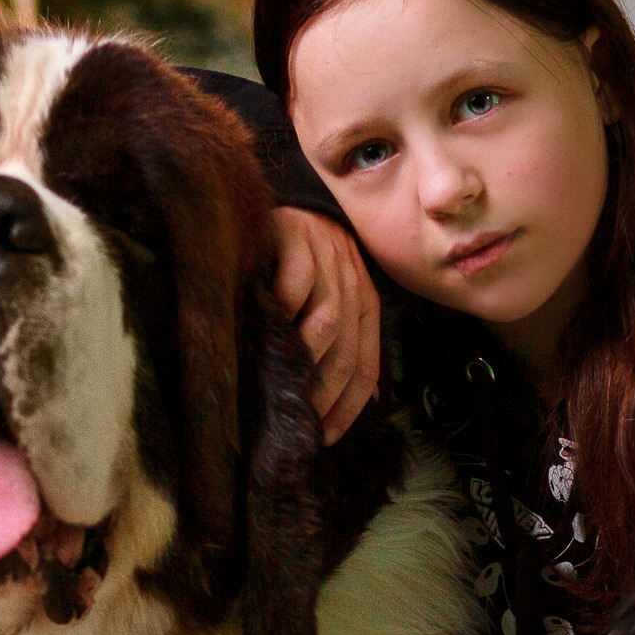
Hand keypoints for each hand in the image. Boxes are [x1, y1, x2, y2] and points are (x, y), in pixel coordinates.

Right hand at [272, 206, 379, 444]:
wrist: (274, 198)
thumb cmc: (292, 261)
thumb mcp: (323, 300)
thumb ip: (340, 342)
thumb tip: (367, 399)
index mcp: (364, 302)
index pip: (365, 363)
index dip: (349, 404)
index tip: (326, 436)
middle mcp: (351, 280)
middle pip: (347, 347)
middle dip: (326, 390)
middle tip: (299, 420)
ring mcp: (325, 255)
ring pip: (329, 317)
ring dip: (308, 354)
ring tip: (286, 383)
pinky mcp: (294, 233)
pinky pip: (298, 279)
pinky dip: (286, 305)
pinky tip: (268, 326)